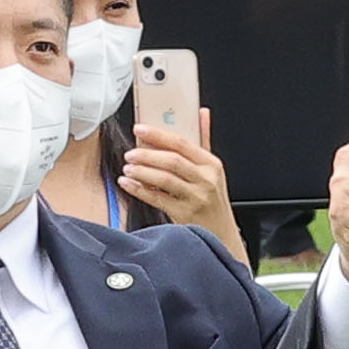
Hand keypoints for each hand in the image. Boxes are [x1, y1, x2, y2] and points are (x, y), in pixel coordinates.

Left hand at [116, 107, 239, 251]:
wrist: (221, 235)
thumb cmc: (212, 201)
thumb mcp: (213, 171)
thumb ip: (204, 141)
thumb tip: (201, 113)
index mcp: (212, 165)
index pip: (184, 143)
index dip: (159, 134)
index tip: (140, 129)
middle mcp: (206, 180)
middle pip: (173, 161)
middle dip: (147, 155)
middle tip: (130, 153)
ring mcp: (197, 198)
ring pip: (165, 179)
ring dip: (142, 172)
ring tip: (128, 168)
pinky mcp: (185, 214)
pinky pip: (158, 199)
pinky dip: (140, 190)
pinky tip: (128, 184)